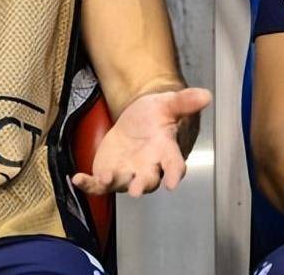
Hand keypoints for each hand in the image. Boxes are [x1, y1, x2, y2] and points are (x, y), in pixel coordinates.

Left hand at [70, 87, 210, 196]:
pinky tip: (77, 179)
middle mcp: (149, 167)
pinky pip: (99, 184)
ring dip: (113, 182)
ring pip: (122, 183)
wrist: (138, 118)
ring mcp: (128, 173)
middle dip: (142, 185)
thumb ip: (185, 101)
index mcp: (166, 151)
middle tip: (136, 189)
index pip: (174, 164)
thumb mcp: (169, 102)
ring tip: (103, 178)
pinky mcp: (110, 174)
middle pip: (147, 180)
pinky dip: (88, 184)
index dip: (175, 173)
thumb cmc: (157, 114)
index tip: (174, 182)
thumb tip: (206, 95)